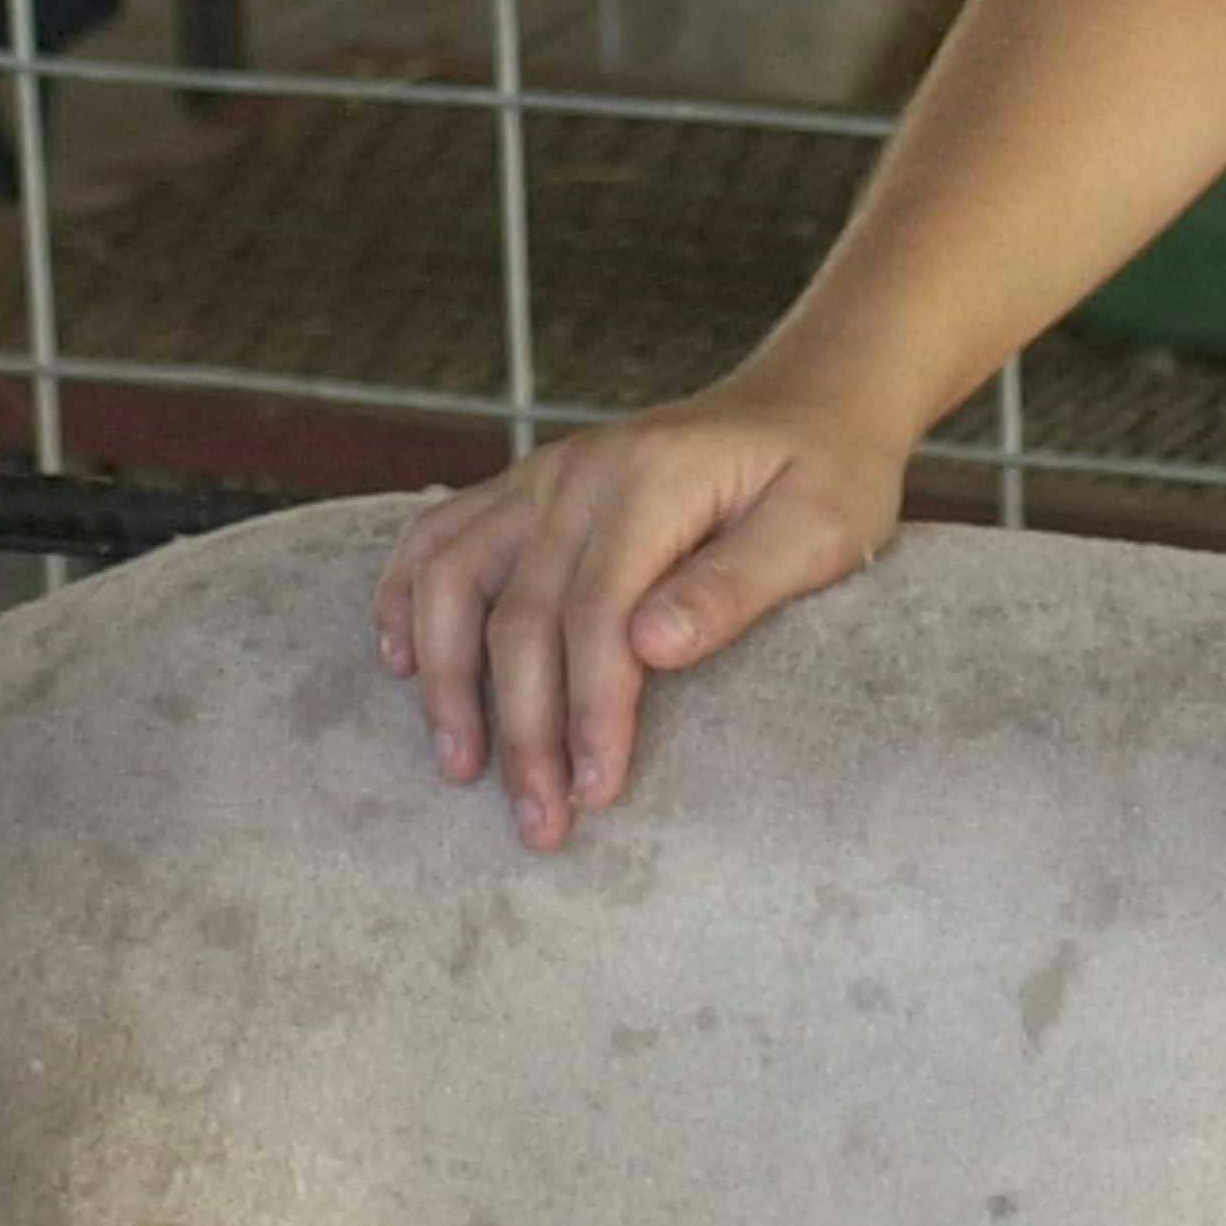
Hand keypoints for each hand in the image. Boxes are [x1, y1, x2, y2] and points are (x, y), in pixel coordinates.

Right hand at [380, 388, 909, 844]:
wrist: (806, 401)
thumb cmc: (825, 476)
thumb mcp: (821, 529)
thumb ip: (736, 585)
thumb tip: (649, 647)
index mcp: (651, 481)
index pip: (595, 612)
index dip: (589, 708)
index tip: (596, 792)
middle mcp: (580, 473)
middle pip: (518, 613)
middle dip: (522, 728)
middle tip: (539, 823)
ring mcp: (543, 475)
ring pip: (453, 577)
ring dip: (445, 677)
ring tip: (459, 767)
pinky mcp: (526, 488)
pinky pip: (437, 537)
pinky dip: (404, 598)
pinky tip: (400, 665)